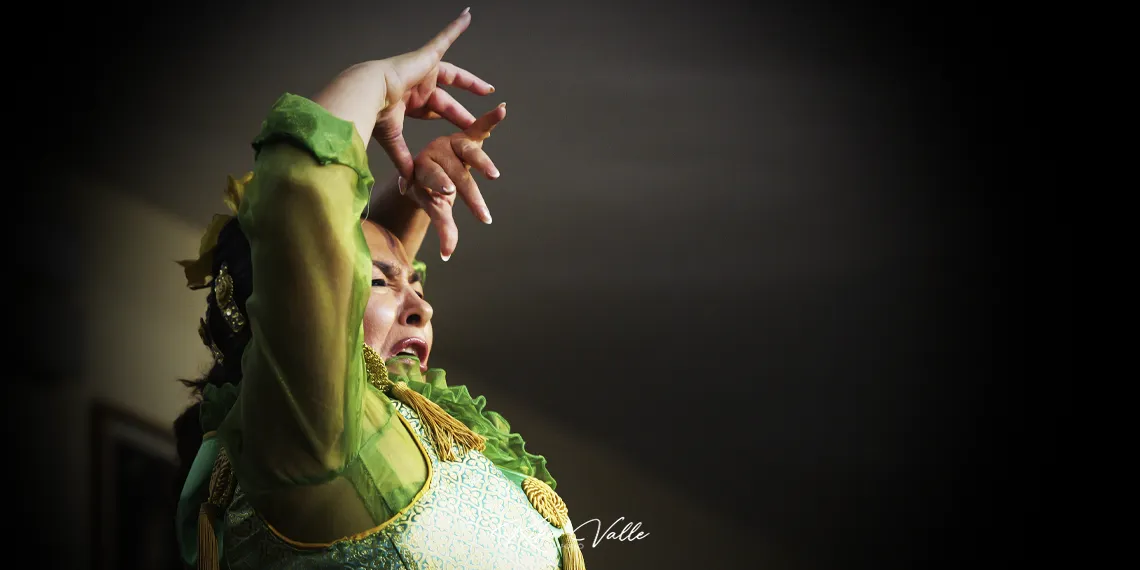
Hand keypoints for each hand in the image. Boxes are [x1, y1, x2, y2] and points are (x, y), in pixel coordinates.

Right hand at [312, 8, 492, 177]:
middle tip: (480, 120)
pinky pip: (444, 38)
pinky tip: (468, 16)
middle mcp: (417, 85)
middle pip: (448, 99)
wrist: (368, 92)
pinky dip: (455, 27)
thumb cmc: (375, 113)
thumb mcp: (393, 137)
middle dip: (464, 110)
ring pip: (453, 73)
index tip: (466, 132)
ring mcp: (423, 69)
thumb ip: (402, 156)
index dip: (451, 121)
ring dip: (471, 81)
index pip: (435, 112)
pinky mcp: (427, 55)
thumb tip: (407, 179)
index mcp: (409, 102)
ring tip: (489, 90)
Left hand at [405, 103, 506, 259]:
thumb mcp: (433, 207)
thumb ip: (443, 228)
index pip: (431, 177)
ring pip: (468, 152)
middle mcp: (435, 153)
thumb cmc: (428, 189)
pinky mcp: (467, 137)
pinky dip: (490, 120)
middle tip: (482, 213)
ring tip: (493, 175)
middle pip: (455, 173)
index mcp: (421, 168)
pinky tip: (502, 109)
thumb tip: (448, 255)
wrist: (426, 166)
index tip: (447, 192)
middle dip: (469, 194)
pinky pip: (479, 127)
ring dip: (482, 163)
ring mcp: (452, 144)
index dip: (438, 183)